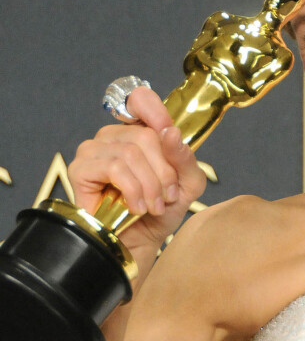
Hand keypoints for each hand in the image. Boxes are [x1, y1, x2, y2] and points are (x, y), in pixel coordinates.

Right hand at [68, 87, 206, 252]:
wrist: (142, 240)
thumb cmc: (162, 208)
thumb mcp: (187, 181)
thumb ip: (184, 157)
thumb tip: (170, 132)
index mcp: (140, 131)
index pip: (141, 99)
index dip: (155, 111)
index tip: (169, 133)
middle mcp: (115, 135)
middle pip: (145, 134)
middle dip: (163, 170)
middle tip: (168, 195)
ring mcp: (94, 149)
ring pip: (130, 152)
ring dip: (150, 184)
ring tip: (155, 205)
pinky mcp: (80, 169)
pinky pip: (113, 168)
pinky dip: (132, 189)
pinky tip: (138, 206)